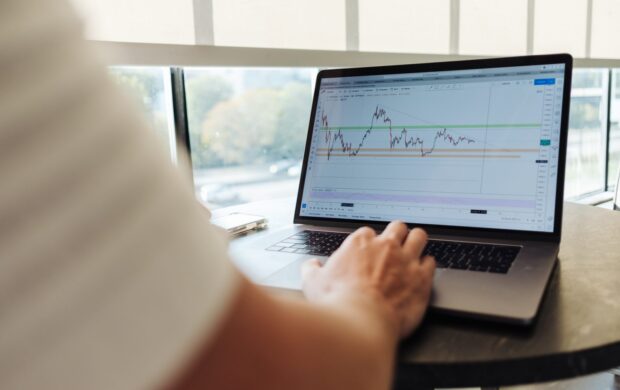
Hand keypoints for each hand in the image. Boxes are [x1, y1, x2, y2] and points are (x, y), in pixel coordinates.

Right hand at [301, 221, 434, 340]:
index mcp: (360, 243)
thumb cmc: (337, 303)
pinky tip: (422, 272)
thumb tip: (311, 266)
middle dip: (397, 234)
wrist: (360, 323)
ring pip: (419, 236)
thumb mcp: (312, 283)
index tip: (367, 252)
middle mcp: (385, 246)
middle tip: (394, 246)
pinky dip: (427, 266)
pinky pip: (431, 261)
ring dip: (416, 242)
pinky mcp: (422, 277)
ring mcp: (406, 260)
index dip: (368, 243)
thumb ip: (311, 269)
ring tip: (414, 249)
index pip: (368, 232)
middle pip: (397, 226)